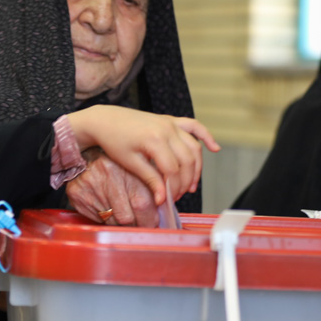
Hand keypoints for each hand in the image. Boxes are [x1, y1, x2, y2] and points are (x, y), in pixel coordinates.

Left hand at [65, 104, 219, 205]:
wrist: (105, 120)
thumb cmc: (114, 141)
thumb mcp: (130, 163)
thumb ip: (149, 179)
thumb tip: (162, 200)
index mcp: (155, 140)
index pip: (173, 170)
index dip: (173, 188)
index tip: (167, 200)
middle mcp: (167, 129)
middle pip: (187, 161)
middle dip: (185, 182)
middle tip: (177, 196)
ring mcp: (171, 123)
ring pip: (194, 148)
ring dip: (196, 168)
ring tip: (190, 186)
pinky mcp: (171, 120)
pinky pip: (194, 126)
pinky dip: (206, 136)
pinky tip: (215, 149)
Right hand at [66, 148, 159, 225]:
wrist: (87, 157)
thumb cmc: (116, 167)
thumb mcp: (134, 170)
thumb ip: (150, 187)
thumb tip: (163, 212)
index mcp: (126, 167)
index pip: (142, 203)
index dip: (150, 218)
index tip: (154, 223)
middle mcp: (106, 175)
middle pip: (126, 216)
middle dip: (136, 224)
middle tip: (141, 224)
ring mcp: (90, 186)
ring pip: (112, 221)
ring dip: (121, 224)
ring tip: (124, 215)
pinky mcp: (77, 195)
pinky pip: (97, 220)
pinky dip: (106, 220)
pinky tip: (108, 210)